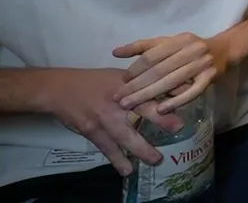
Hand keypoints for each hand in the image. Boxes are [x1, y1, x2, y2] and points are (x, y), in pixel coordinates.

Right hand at [43, 68, 183, 175]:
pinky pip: (107, 148)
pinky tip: (127, 170)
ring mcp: (104, 117)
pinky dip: (117, 159)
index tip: (187, 94)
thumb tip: (177, 88)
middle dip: (160, 118)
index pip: (150, 87)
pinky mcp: (92, 131)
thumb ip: (147, 83)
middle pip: (141, 108)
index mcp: (127, 84)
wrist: (60, 90)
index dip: (168, 91)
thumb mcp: (122, 76)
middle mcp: (118, 100)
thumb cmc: (96, 81)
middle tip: (178, 127)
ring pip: (124, 134)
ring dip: (140, 148)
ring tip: (156, 160)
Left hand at [112, 33, 229, 111]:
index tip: (121, 82)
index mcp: (179, 40)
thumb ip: (143, 47)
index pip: (152, 55)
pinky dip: (176, 101)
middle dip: (136, 86)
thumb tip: (115, 52)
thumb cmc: (192, 47)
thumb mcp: (170, 42)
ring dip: (149, 95)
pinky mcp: (211, 78)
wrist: (225, 49)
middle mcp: (191, 50)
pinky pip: (192, 92)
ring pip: (171, 81)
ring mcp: (202, 64)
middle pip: (159, 70)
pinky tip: (161, 110)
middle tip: (118, 98)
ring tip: (130, 105)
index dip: (135, 69)